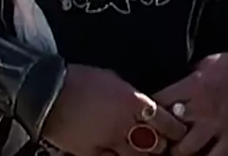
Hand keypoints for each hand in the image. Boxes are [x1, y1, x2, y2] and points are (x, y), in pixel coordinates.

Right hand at [43, 64, 186, 155]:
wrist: (49, 91)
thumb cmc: (80, 79)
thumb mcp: (112, 80)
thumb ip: (131, 96)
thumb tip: (143, 105)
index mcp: (131, 101)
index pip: (164, 120)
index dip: (174, 128)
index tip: (178, 131)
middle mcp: (124, 124)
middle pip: (155, 145)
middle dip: (162, 147)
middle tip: (164, 146)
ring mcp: (108, 142)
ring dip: (144, 155)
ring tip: (145, 152)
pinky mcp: (92, 154)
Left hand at [154, 50, 227, 155]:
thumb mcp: (204, 64)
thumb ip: (188, 80)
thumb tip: (173, 90)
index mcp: (192, 86)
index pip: (160, 101)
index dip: (149, 109)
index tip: (143, 114)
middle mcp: (201, 108)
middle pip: (170, 130)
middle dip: (160, 136)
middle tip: (154, 139)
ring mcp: (217, 126)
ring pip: (188, 150)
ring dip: (177, 152)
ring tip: (172, 151)